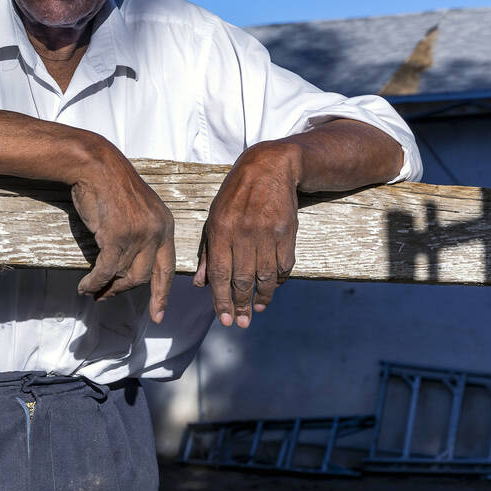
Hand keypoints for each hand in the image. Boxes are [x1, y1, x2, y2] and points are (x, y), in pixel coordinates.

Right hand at [70, 142, 174, 323]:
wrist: (96, 166)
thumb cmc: (111, 185)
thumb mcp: (138, 209)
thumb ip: (142, 234)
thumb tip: (128, 263)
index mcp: (165, 226)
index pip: (167, 268)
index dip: (161, 294)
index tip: (158, 314)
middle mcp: (156, 233)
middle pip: (143, 277)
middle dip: (122, 290)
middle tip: (106, 297)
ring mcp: (138, 235)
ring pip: (122, 275)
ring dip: (105, 288)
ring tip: (92, 291)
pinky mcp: (117, 237)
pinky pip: (105, 270)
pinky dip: (94, 282)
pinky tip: (85, 287)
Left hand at [195, 141, 299, 327]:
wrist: (269, 168)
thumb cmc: (235, 196)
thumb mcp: (213, 218)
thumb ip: (208, 252)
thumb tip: (201, 284)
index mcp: (220, 230)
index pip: (220, 274)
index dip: (221, 300)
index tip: (225, 319)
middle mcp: (244, 233)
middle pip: (242, 279)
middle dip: (241, 305)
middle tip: (242, 322)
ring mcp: (268, 233)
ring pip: (265, 276)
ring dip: (262, 297)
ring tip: (258, 309)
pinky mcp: (288, 232)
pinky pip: (284, 265)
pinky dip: (278, 280)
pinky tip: (272, 286)